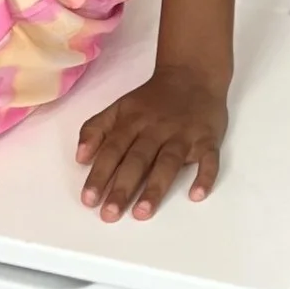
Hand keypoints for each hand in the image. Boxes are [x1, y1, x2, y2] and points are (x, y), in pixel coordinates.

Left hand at [74, 64, 227, 221]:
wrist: (193, 74)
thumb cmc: (153, 99)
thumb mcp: (120, 107)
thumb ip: (96, 128)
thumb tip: (80, 158)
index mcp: (133, 121)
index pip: (113, 150)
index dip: (100, 174)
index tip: (89, 199)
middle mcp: (157, 129)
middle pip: (138, 159)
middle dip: (122, 187)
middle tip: (110, 214)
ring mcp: (184, 134)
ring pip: (169, 162)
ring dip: (156, 187)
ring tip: (143, 213)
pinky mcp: (208, 138)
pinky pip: (209, 159)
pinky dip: (205, 176)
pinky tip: (197, 195)